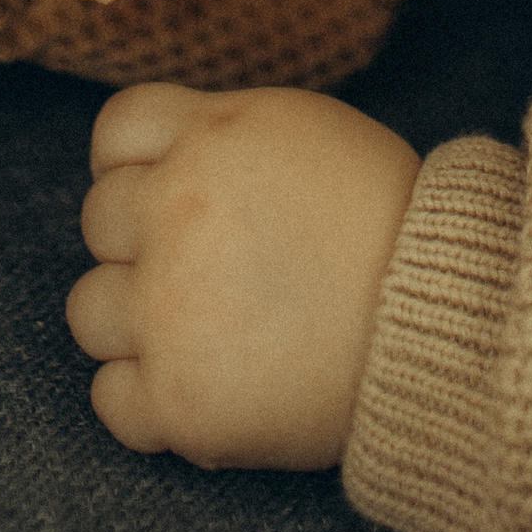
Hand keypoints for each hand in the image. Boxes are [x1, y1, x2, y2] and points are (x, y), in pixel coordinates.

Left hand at [69, 83, 420, 468]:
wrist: (443, 324)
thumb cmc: (385, 224)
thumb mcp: (303, 131)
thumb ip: (220, 136)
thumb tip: (160, 160)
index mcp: (209, 137)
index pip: (115, 132)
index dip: (140, 164)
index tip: (176, 193)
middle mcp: (174, 213)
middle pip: (99, 221)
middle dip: (145, 242)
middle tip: (214, 270)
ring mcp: (167, 310)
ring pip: (88, 311)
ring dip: (134, 322)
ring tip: (204, 332)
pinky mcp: (178, 400)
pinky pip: (109, 399)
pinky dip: (146, 400)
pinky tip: (202, 385)